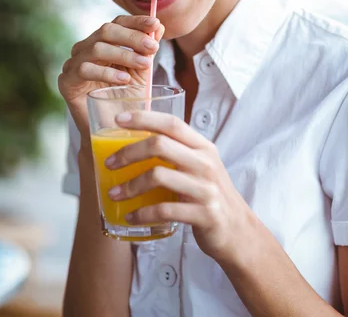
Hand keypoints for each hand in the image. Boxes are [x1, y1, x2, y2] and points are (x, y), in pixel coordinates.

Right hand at [58, 16, 163, 140]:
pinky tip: (123, 79)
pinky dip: (106, 72)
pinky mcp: (66, 81)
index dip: (136, 21)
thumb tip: (158, 25)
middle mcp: (85, 48)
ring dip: (123, 54)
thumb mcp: (141, 71)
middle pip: (106, 31)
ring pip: (96, 48)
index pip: (117, 22)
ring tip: (143, 64)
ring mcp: (73, 63)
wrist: (111, 130)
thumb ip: (147, 49)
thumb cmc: (126, 98)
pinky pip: (84, 69)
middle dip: (132, 37)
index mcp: (102, 42)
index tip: (155, 24)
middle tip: (152, 47)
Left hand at [105, 110, 250, 262]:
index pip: (172, 123)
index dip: (144, 118)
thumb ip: (177, 152)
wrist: (238, 229)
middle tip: (109, 163)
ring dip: (130, 186)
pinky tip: (131, 216)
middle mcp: (205, 163)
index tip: (118, 120)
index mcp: (203, 147)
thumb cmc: (210, 194)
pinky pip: (164, 210)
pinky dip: (142, 213)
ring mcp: (205, 188)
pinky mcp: (203, 214)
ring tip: (114, 194)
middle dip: (129, 152)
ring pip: (158, 176)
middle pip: (160, 145)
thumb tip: (135, 142)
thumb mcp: (200, 166)